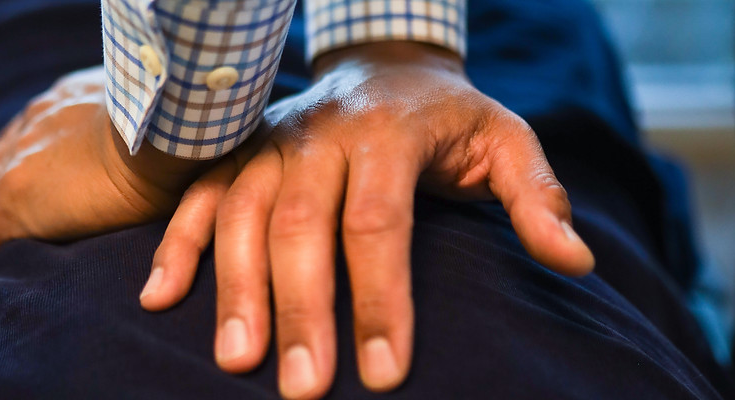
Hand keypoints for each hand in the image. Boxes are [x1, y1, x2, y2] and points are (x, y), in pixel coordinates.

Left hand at [0, 67, 201, 317]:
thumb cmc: (177, 124)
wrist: (165, 125)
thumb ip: (136, 137)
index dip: (0, 166)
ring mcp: (22, 165)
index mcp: (65, 107)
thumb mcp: (151, 125)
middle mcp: (36, 129)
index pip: (21, 141)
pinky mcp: (16, 203)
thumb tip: (150, 155)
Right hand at [139, 42, 594, 398]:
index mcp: (387, 134)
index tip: (386, 372)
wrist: (384, 63)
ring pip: (239, 214)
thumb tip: (575, 263)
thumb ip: (536, 196)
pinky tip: (159, 298)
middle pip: (300, 226)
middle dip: (301, 310)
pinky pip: (197, 196)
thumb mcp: (505, 139)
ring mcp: (270, 143)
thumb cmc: (448, 117)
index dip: (382, 299)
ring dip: (233, 288)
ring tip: (237, 361)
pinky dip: (175, 245)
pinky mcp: (240, 153)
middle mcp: (318, 136)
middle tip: (304, 389)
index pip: (378, 222)